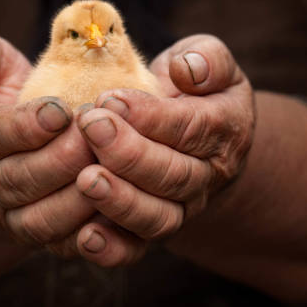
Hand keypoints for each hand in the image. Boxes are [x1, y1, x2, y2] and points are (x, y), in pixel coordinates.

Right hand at [0, 21, 95, 251]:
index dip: (24, 126)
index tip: (62, 110)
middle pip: (17, 181)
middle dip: (60, 160)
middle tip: (99, 135)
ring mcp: (7, 215)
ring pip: (39, 220)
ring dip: (78, 199)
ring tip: (112, 168)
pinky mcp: (36, 234)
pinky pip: (61, 244)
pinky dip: (91, 233)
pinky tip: (119, 207)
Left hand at [73, 34, 254, 265]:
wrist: (197, 136)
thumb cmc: (192, 90)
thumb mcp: (208, 61)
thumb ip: (206, 58)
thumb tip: (187, 69)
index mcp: (222, 129)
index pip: (190, 127)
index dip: (151, 116)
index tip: (110, 98)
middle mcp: (204, 176)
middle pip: (172, 175)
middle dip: (128, 152)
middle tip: (90, 125)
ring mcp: (179, 208)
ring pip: (156, 217)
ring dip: (119, 200)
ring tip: (84, 179)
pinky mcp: (150, 230)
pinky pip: (135, 249)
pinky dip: (112, 248)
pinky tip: (84, 237)